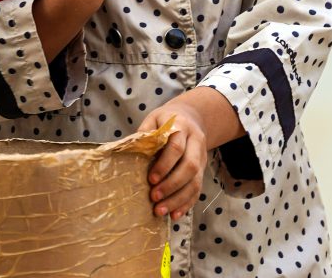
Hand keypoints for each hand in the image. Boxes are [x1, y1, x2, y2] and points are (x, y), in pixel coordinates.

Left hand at [137, 99, 208, 220]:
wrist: (191, 117)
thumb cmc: (166, 120)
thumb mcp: (154, 119)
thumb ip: (145, 133)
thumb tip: (129, 151)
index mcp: (182, 127)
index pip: (176, 147)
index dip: (164, 164)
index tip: (151, 179)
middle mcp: (196, 143)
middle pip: (190, 166)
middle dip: (171, 185)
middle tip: (154, 197)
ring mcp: (202, 158)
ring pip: (196, 181)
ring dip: (178, 199)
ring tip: (160, 211)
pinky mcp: (203, 170)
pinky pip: (198, 190)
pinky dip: (186, 204)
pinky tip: (174, 215)